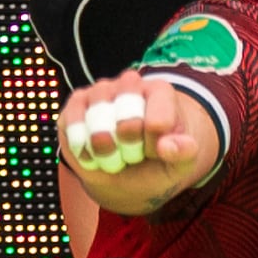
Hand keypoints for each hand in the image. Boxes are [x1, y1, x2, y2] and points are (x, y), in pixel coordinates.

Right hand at [58, 70, 214, 214]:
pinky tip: (93, 156)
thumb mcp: (179, 163)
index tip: (156, 151)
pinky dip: (83, 151)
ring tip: (115, 156)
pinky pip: (72, 128)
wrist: (125, 174)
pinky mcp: (75, 105)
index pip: (157, 123)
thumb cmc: (155, 163)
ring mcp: (99, 92)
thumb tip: (167, 146)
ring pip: (99, 129)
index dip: (154, 147)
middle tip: (133, 155)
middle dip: (130, 151)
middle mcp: (128, 83)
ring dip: (106, 154)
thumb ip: (184, 154)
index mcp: (160, 91)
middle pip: (128, 125)